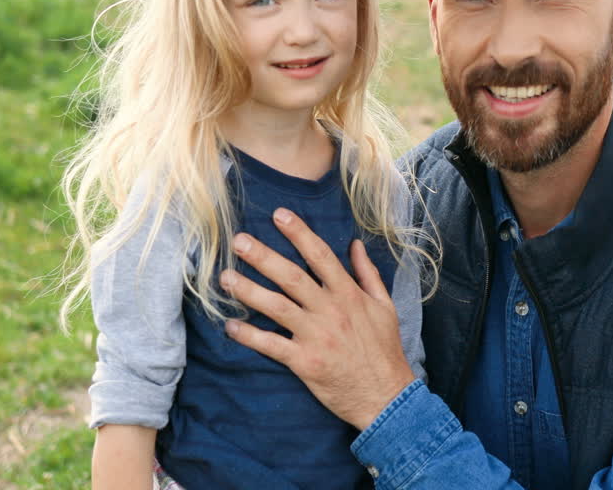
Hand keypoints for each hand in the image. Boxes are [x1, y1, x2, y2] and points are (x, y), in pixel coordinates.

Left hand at [221, 208, 415, 429]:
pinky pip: (271, 346)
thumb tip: (355, 245)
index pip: (320, 256)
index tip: (279, 215)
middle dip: (263, 256)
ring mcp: (316, 337)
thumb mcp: (384, 306)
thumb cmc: (385, 350)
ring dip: (248, 291)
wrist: (386, 396)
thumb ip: (368, 273)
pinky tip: (230, 325)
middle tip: (239, 240)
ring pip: (276, 307)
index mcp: (349, 294)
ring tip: (225, 277)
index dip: (299, 233)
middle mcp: (330, 311)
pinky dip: (249, 336)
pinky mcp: (305, 362)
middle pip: (292, 277)